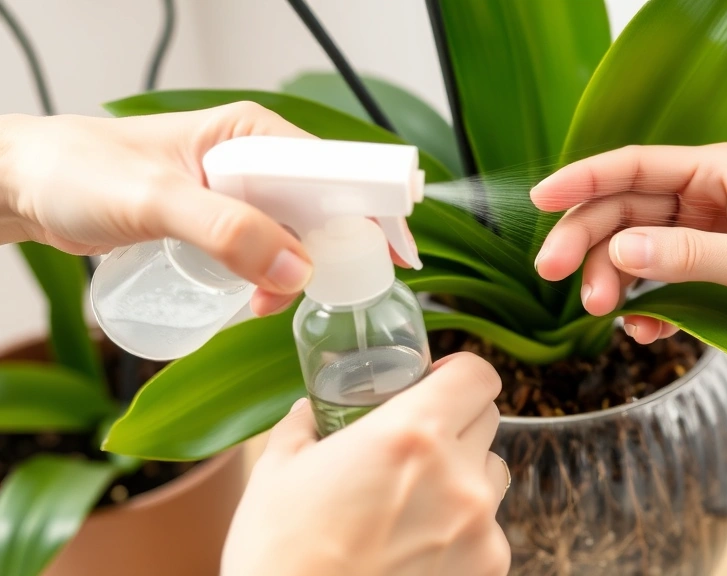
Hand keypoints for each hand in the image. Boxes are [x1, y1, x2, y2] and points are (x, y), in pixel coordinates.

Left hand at [0, 106, 410, 315]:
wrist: (28, 187)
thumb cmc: (81, 173)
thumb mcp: (154, 201)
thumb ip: (226, 232)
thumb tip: (298, 269)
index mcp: (255, 134)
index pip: (336, 170)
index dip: (373, 211)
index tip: (397, 255)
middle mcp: (257, 159)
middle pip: (326, 208)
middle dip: (332, 254)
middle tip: (328, 294)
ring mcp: (242, 192)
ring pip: (299, 236)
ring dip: (297, 275)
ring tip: (264, 306)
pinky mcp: (225, 220)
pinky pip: (270, 252)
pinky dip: (274, 280)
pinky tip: (255, 301)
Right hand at [221, 352, 511, 575]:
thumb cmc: (281, 556)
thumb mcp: (277, 472)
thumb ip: (306, 425)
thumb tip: (313, 410)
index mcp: (412, 434)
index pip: (477, 375)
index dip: (458, 373)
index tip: (436, 381)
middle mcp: (457, 476)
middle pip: (487, 419)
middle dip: (455, 421)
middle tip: (415, 443)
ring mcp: (479, 527)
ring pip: (491, 475)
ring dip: (464, 474)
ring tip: (414, 500)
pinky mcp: (488, 568)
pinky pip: (488, 529)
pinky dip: (463, 529)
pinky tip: (416, 545)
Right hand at [532, 144, 726, 360]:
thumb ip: (687, 256)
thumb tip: (622, 250)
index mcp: (717, 174)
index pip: (633, 168)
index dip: (582, 181)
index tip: (541, 201)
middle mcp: (703, 200)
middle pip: (622, 212)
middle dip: (588, 243)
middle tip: (556, 275)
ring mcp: (701, 240)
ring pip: (632, 253)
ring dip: (611, 281)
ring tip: (602, 312)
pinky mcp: (706, 277)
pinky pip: (657, 288)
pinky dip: (644, 309)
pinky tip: (644, 330)